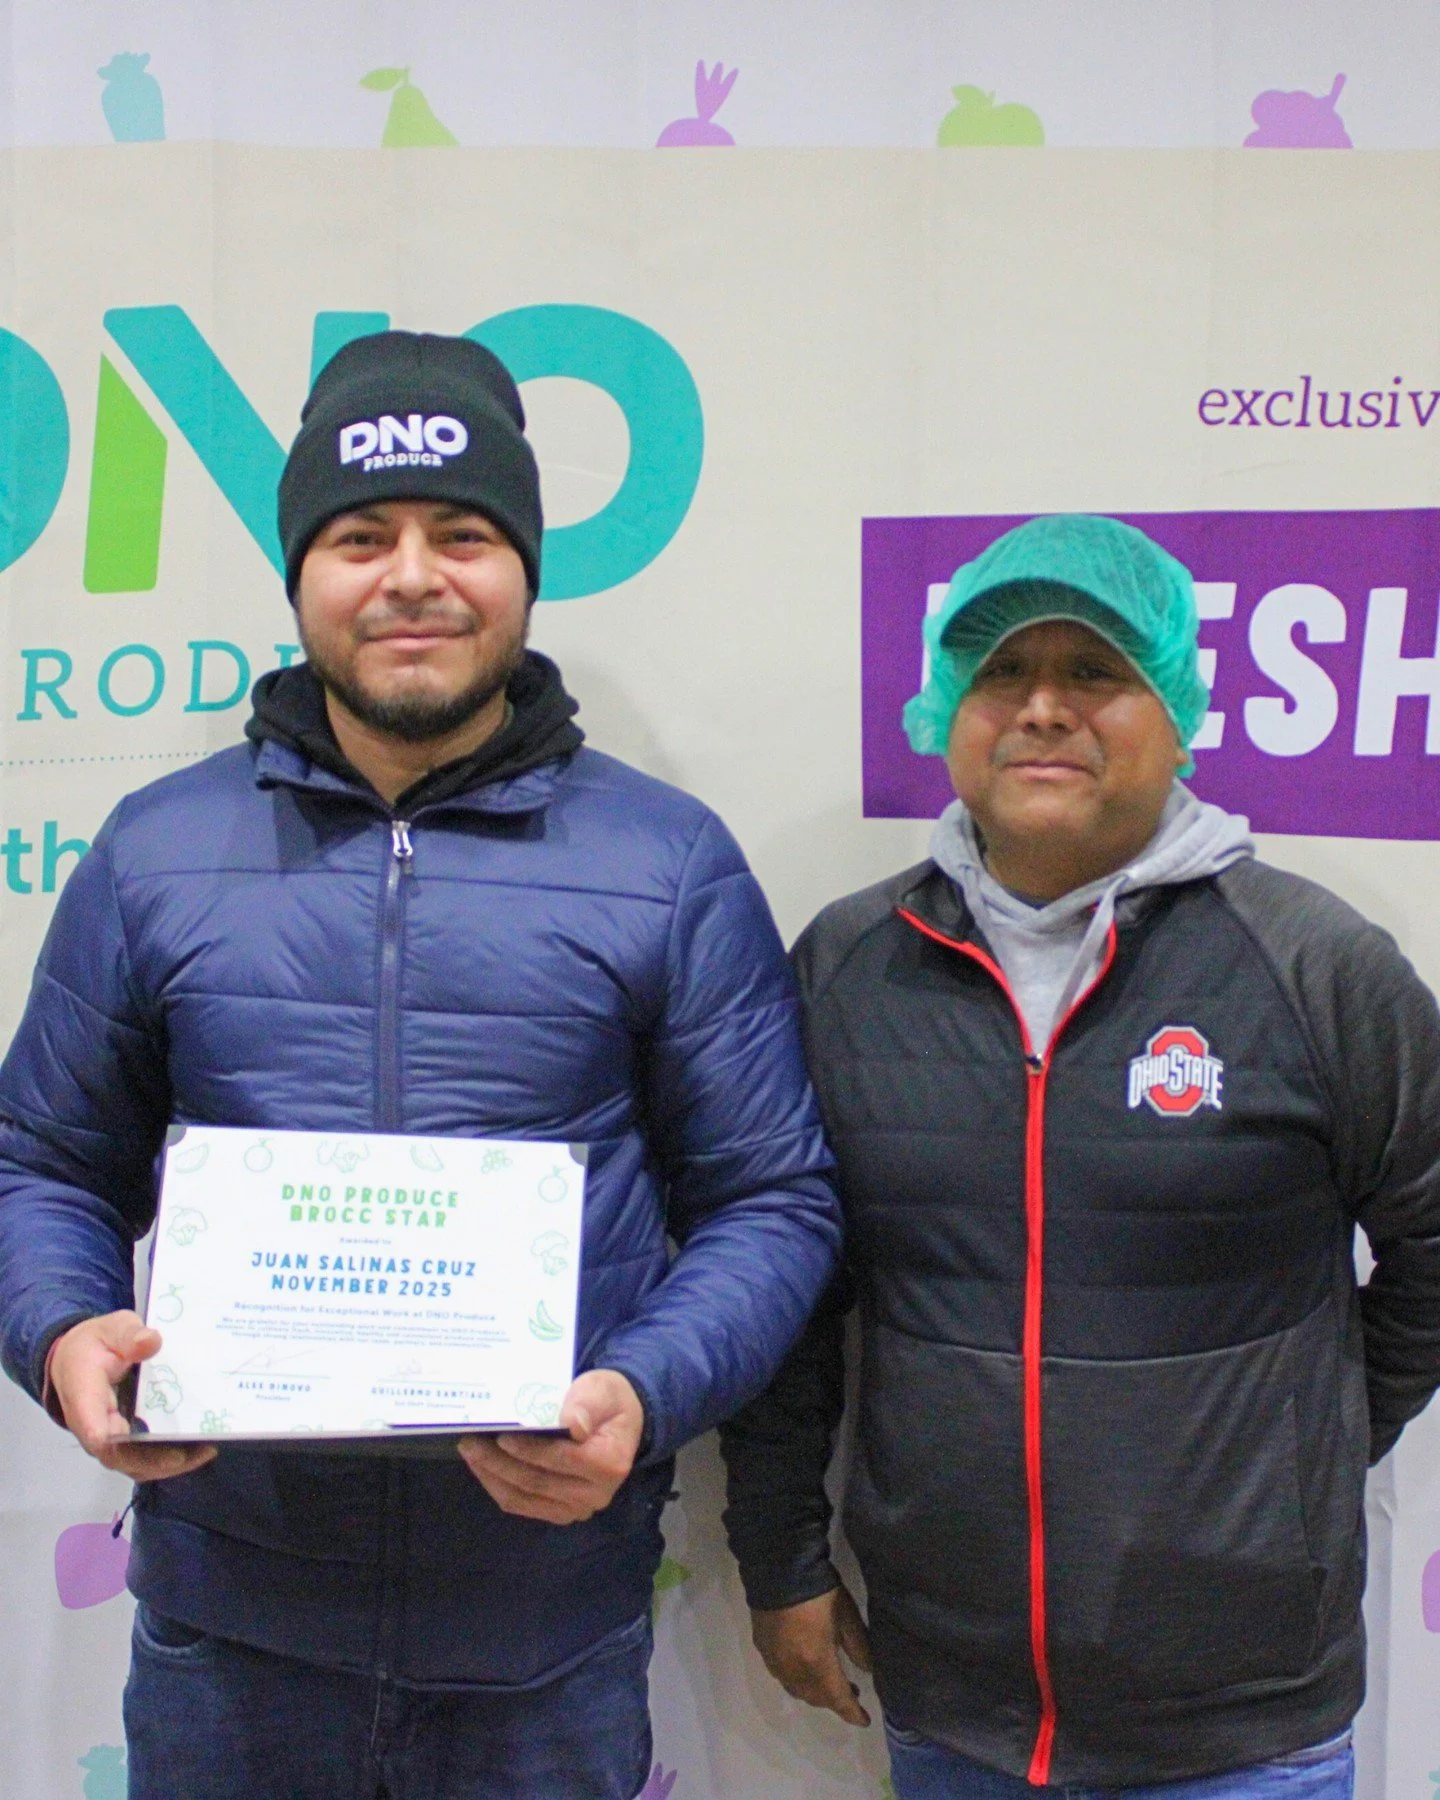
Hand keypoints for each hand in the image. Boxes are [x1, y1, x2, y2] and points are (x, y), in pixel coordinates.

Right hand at [48, 1311, 217, 1481]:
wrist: (76, 1358)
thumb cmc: (95, 1344)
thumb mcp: (111, 1329)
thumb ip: (128, 1335)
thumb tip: (151, 1341)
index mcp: (84, 1398)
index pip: (95, 1430)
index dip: (120, 1445)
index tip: (147, 1446)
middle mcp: (93, 1427)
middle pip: (120, 1455)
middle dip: (158, 1459)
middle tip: (199, 1448)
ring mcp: (108, 1438)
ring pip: (133, 1463)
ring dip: (168, 1463)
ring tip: (206, 1450)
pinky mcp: (122, 1440)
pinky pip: (141, 1458)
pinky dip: (168, 1459)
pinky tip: (198, 1449)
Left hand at [458, 1369, 644, 1524]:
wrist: (618, 1422)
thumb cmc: (607, 1401)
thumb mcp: (603, 1390)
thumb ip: (587, 1403)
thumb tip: (573, 1424)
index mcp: (609, 1464)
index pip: (560, 1459)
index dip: (529, 1450)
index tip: (501, 1436)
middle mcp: (596, 1494)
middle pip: (537, 1481)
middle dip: (499, 1463)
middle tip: (470, 1443)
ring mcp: (577, 1508)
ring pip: (524, 1497)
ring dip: (493, 1477)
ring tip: (470, 1453)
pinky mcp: (561, 1512)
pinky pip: (523, 1505)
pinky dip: (499, 1487)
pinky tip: (483, 1469)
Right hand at [751, 1582, 872, 1725]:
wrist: (778, 1567)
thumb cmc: (819, 1591)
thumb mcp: (847, 1616)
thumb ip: (858, 1647)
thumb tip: (868, 1670)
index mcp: (816, 1663)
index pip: (837, 1699)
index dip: (852, 1712)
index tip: (864, 1720)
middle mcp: (792, 1670)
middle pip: (815, 1698)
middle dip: (833, 1700)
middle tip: (851, 1690)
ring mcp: (773, 1660)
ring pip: (796, 1689)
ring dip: (814, 1691)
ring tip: (828, 1679)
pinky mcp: (761, 1648)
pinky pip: (781, 1675)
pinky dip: (796, 1678)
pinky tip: (803, 1665)